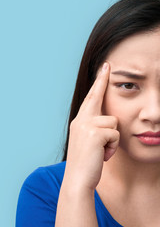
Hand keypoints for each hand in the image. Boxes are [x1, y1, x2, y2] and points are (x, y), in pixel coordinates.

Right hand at [64, 62, 119, 190]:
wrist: (78, 179)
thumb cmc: (86, 162)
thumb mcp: (88, 142)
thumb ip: (94, 128)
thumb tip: (108, 121)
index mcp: (80, 121)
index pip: (90, 98)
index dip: (97, 83)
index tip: (103, 68)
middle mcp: (81, 120)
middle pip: (95, 96)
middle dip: (101, 80)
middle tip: (107, 65)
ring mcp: (86, 125)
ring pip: (113, 122)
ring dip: (112, 139)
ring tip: (102, 151)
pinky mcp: (95, 134)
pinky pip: (115, 134)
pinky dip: (112, 147)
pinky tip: (103, 155)